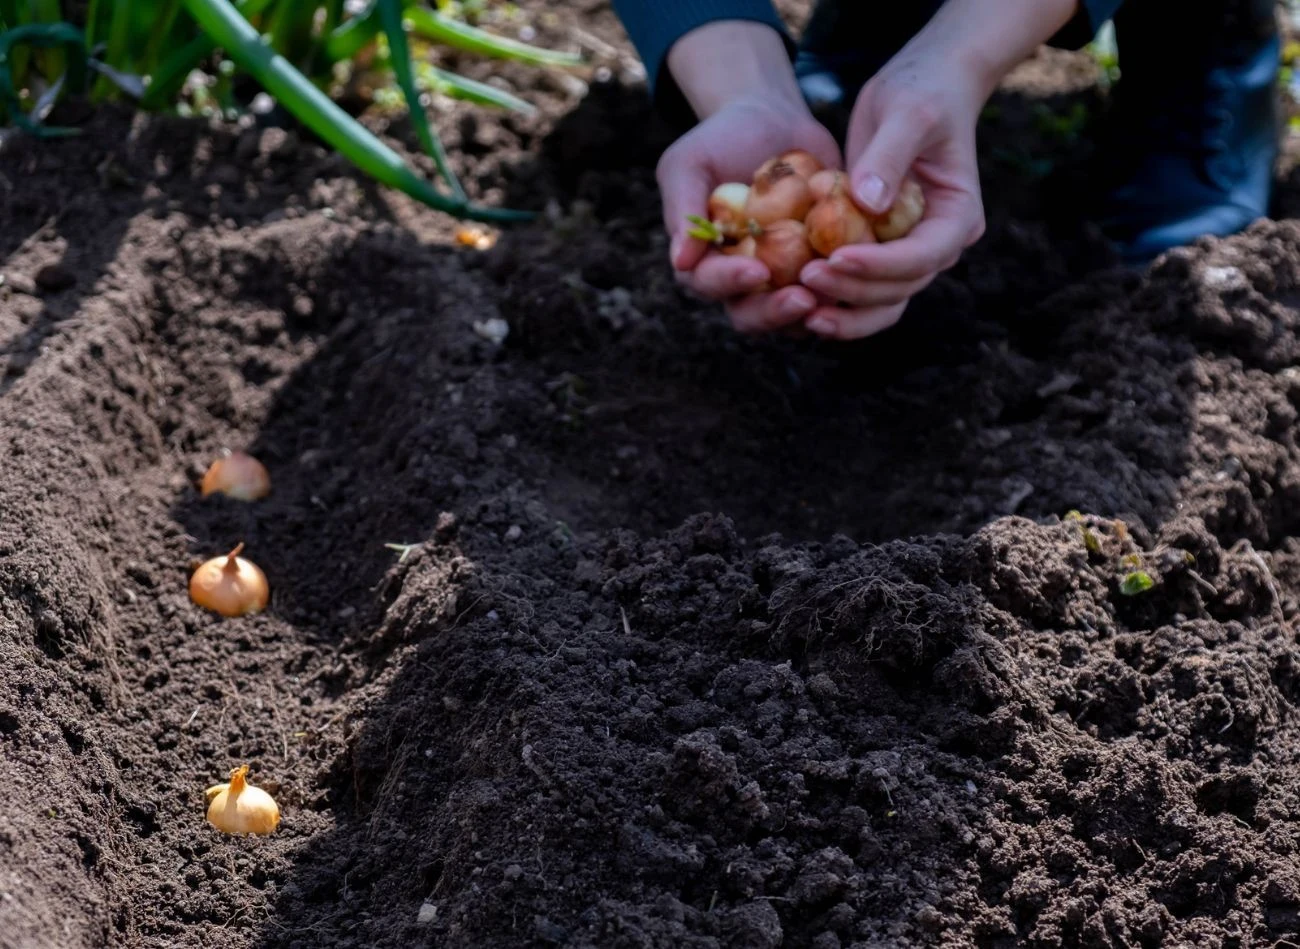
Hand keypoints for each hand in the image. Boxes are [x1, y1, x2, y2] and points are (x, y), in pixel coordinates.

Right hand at [658, 96, 841, 334]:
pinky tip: (868, 275)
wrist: (770, 120)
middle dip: (776, 312)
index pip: (709, 285)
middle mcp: (742, 282)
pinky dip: (849, 290)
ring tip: (838, 293)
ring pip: (796, 318)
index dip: (730, 283)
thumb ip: (683, 210)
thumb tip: (681, 260)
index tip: (757, 269)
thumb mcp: (689, 163)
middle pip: (752, 316)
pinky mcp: (820, 270)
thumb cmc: (719, 140)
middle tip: (804, 299)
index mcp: (705, 262)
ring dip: (816, 312)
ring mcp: (783, 280)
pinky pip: (835, 294)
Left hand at [796, 50, 987, 339]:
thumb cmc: (920, 89)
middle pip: (900, 288)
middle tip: (806, 280)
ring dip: (844, 310)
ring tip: (803, 313)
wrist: (921, 84)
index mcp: (957, 216)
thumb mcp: (906, 112)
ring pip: (881, 301)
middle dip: (854, 291)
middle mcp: (937, 243)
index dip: (879, 264)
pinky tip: (798, 300)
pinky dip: (834, 298)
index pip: (922, 256)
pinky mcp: (880, 248)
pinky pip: (860, 286)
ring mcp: (909, 251)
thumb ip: (888, 156)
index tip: (835, 256)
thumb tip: (867, 204)